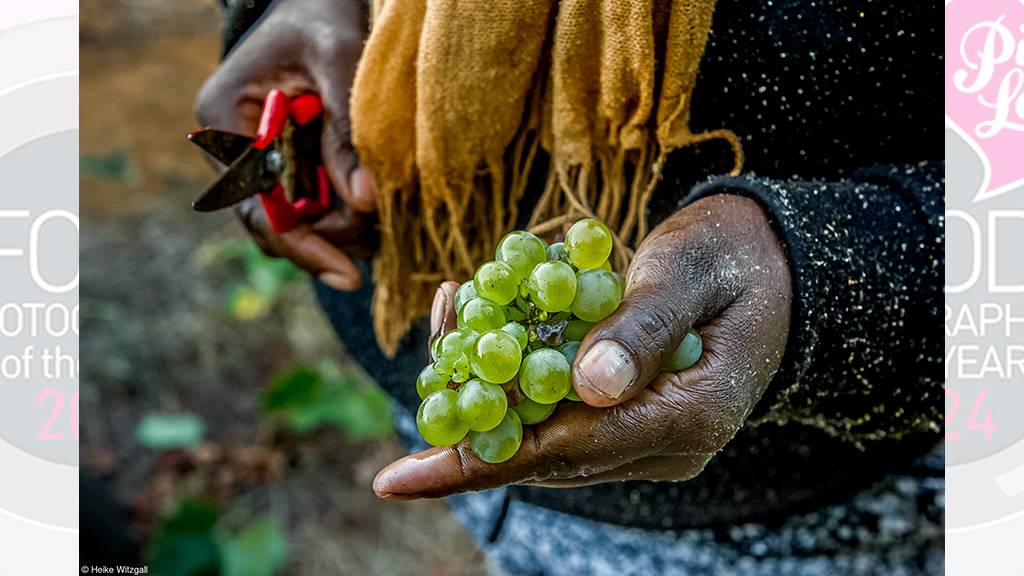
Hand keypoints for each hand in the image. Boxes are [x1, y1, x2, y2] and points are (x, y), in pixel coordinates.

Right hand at [195, 0, 373, 290]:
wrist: (317, 2)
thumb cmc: (322, 17)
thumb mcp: (338, 60)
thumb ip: (347, 130)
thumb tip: (365, 200)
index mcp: (224, 118)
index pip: (255, 204)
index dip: (299, 244)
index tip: (345, 270)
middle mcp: (232, 148)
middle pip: (272, 225)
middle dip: (327, 238)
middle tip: (378, 237)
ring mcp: (256, 159)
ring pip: (293, 222)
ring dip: (338, 229)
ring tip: (383, 221)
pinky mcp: (284, 163)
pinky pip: (310, 204)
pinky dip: (342, 212)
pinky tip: (375, 209)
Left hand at [374, 194, 792, 498]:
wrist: (780, 268)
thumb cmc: (737, 258)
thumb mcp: (693, 273)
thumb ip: (644, 328)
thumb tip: (588, 386)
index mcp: (687, 419)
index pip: (564, 452)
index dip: (476, 463)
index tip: (399, 479)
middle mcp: (664, 445)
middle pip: (543, 453)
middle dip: (468, 420)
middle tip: (416, 377)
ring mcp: (651, 438)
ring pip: (547, 438)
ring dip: (490, 395)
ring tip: (449, 323)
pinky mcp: (638, 420)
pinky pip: (563, 418)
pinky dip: (518, 384)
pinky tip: (488, 337)